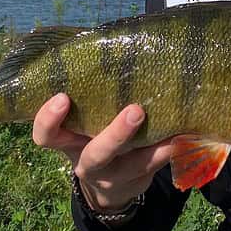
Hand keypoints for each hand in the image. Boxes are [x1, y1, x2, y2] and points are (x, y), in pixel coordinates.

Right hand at [32, 94, 174, 211]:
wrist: (110, 188)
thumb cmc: (93, 135)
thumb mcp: (81, 124)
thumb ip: (86, 99)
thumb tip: (104, 42)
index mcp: (67, 143)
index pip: (46, 136)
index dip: (49, 119)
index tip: (62, 97)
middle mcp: (87, 162)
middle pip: (95, 155)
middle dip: (115, 135)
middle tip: (135, 111)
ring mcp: (115, 175)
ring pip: (132, 165)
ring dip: (154, 146)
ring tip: (171, 129)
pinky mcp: (139, 180)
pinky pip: (157, 167)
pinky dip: (170, 150)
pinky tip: (184, 134)